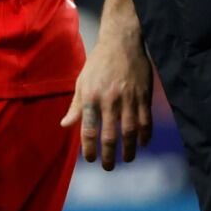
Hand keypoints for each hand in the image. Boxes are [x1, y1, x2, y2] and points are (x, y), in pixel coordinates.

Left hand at [61, 33, 153, 169]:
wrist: (121, 42)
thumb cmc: (98, 63)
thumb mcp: (82, 81)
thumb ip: (76, 106)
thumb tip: (65, 125)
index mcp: (91, 96)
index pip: (88, 129)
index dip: (89, 148)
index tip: (90, 159)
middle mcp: (109, 100)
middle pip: (110, 136)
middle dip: (109, 155)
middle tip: (108, 167)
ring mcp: (128, 99)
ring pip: (130, 132)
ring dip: (129, 150)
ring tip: (127, 159)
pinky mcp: (143, 96)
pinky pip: (146, 121)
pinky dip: (145, 135)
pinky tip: (142, 143)